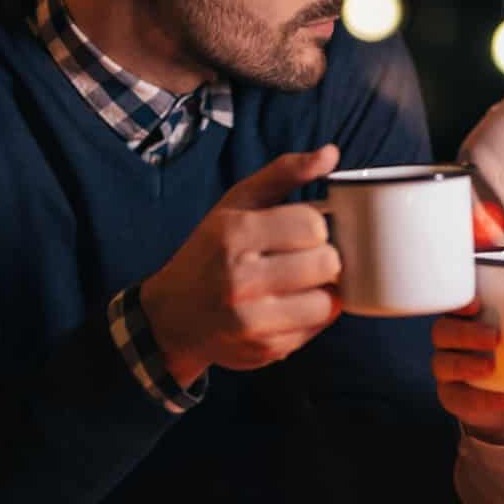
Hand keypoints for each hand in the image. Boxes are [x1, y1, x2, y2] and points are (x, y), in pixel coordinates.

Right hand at [141, 146, 343, 386]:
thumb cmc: (211, 251)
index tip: (302, 231)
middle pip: (326, 262)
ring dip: (323, 290)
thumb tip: (332, 153)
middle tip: (306, 258)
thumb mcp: (236, 204)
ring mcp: (252, 319)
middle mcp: (240, 278)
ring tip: (302, 283)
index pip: (313, 223)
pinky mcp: (264, 349)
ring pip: (327, 301)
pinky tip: (290, 306)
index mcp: (234, 233)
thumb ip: (283, 174)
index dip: (316, 226)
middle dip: (324, 258)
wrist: (172, 316)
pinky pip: (316, 328)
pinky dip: (312, 315)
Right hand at [432, 304, 503, 443]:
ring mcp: (446, 370)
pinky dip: (483, 399)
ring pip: (444, 364)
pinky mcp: (451, 396)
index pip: (452, 306)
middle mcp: (448, 342)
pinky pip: (459, 397)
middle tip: (495, 337)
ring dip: (467, 364)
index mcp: (462, 318)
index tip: (477, 304)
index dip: (460, 304)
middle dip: (467, 333)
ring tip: (491, 367)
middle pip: (442, 332)